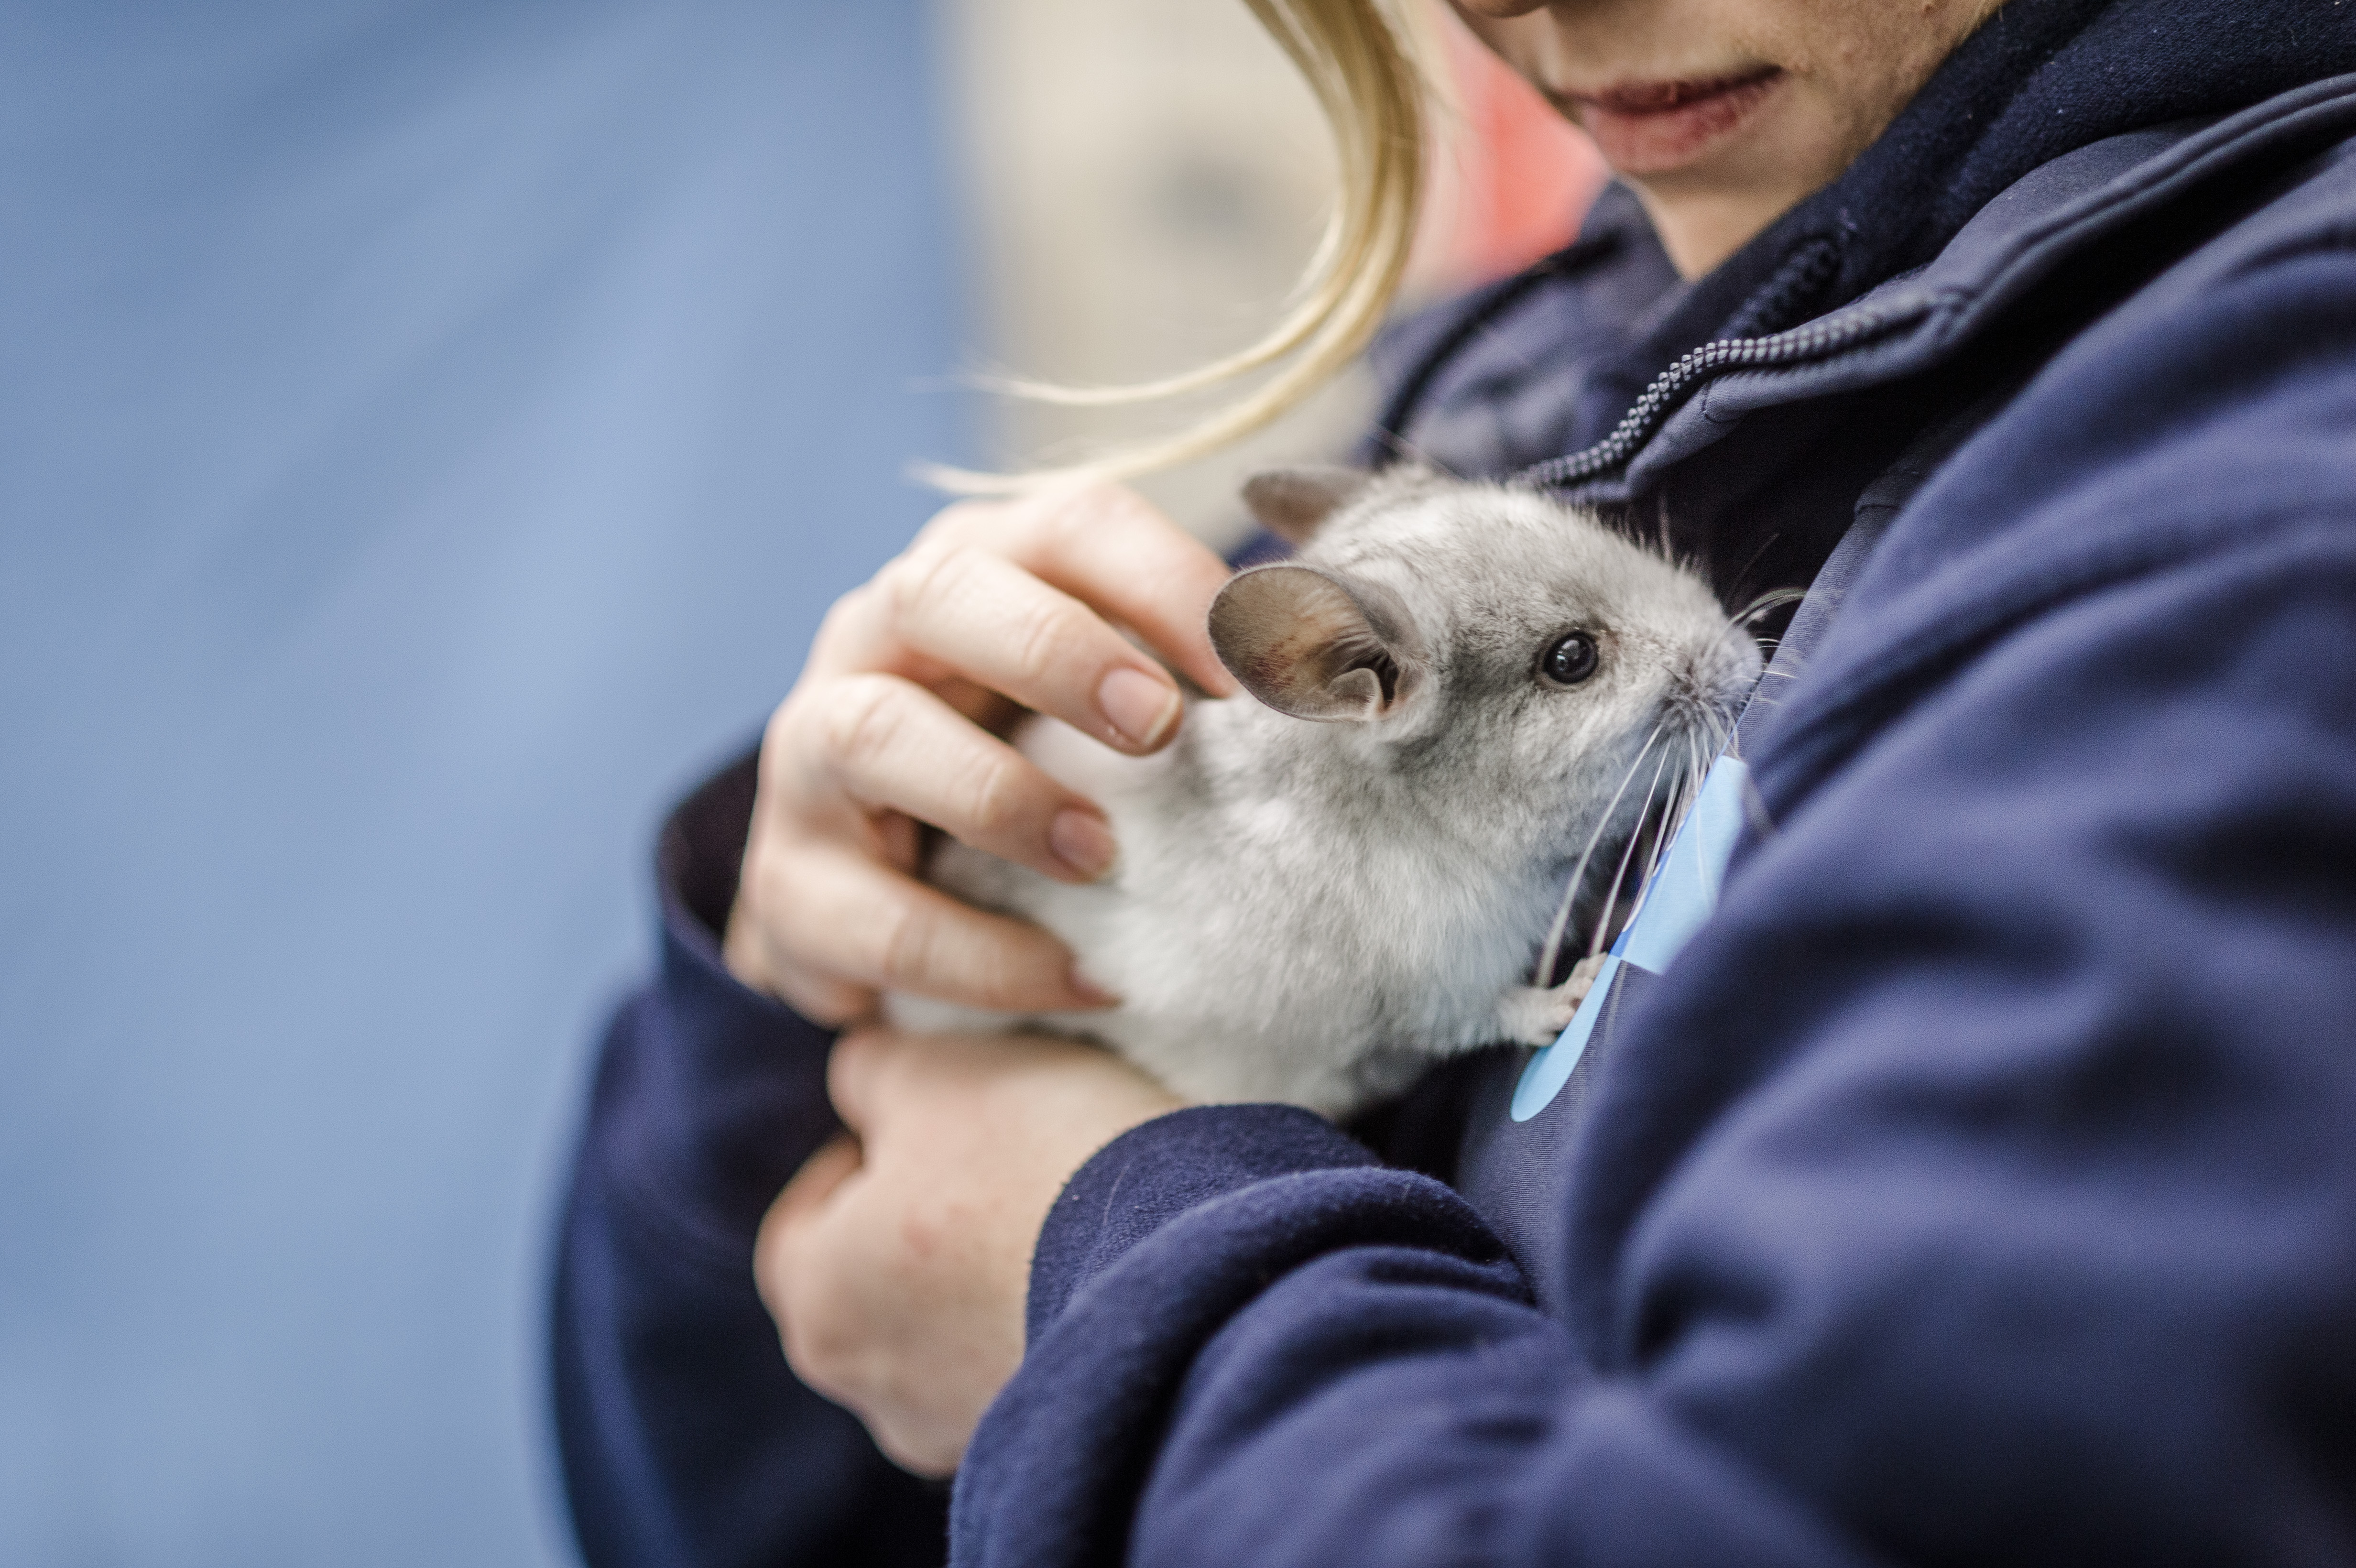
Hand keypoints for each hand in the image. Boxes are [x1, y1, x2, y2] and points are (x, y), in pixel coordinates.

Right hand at [724, 483, 1237, 1023]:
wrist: (877, 887)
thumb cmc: (1031, 767)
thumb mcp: (1107, 703)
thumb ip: (1198, 674)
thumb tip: (1347, 667)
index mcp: (977, 570)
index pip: (1068, 524)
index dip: (1164, 577)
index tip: (1258, 661)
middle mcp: (877, 638)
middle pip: (941, 592)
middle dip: (1058, 651)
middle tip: (1161, 729)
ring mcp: (813, 757)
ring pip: (873, 734)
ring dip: (998, 794)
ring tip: (1101, 855)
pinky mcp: (790, 885)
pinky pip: (876, 916)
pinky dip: (984, 955)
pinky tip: (1084, 979)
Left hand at [755, 1025, 1183, 1475]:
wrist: (1187, 1271)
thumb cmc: (1040, 1162)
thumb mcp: (937, 1070)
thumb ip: (870, 1068)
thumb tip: (862, 1080)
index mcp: (815, 1302)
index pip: (803, 1217)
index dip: (864, 1147)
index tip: (933, 1113)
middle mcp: (870, 1390)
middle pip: (875, 1278)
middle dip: (927, 1213)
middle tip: (998, 1152)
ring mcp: (956, 1430)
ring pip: (951, 1327)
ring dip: (989, 1271)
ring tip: (1059, 1207)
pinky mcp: (1043, 1441)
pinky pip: (1020, 1363)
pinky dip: (1041, 1314)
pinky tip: (1092, 1263)